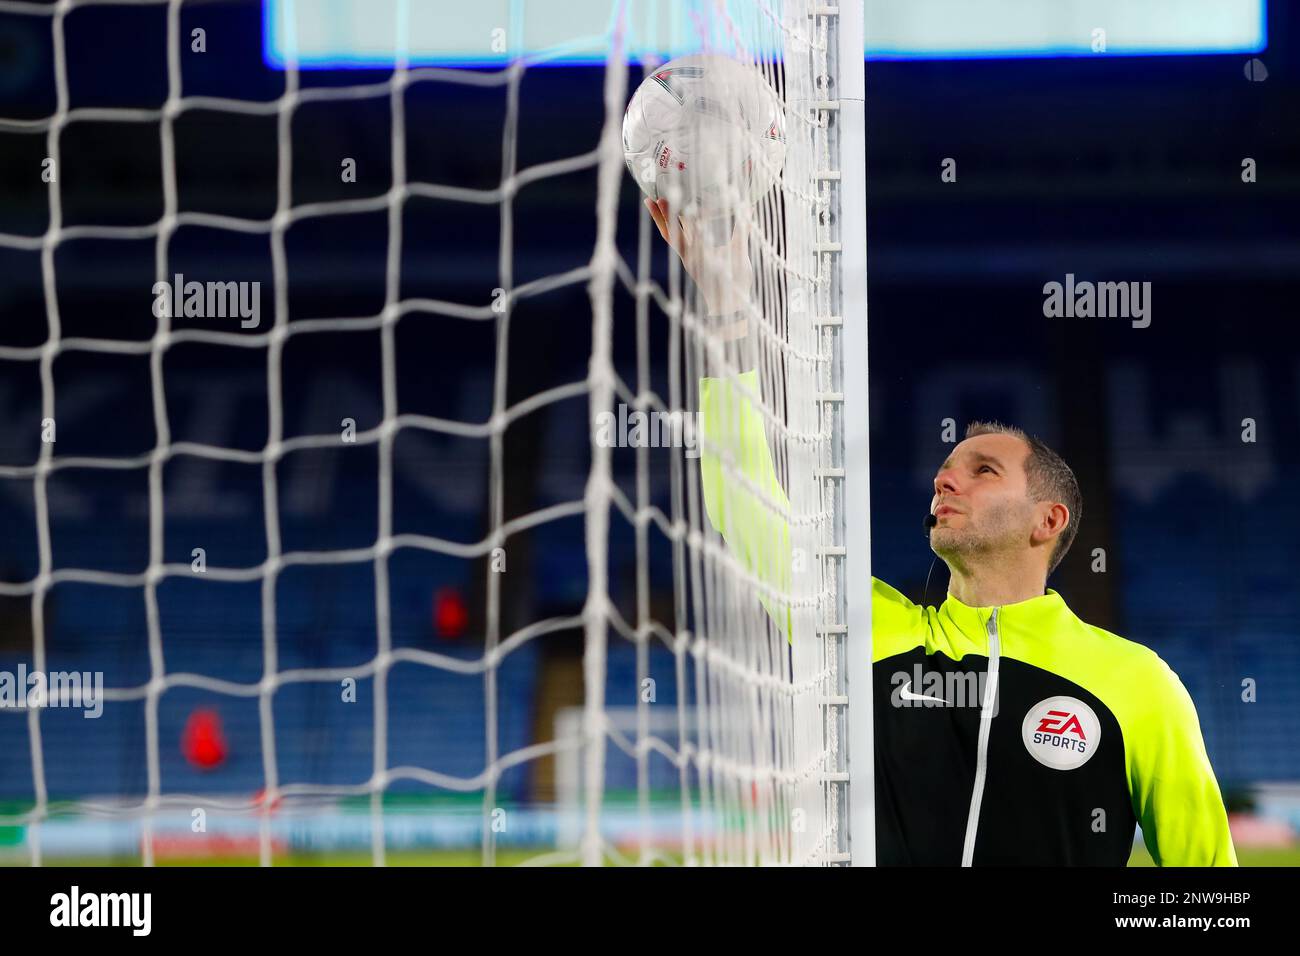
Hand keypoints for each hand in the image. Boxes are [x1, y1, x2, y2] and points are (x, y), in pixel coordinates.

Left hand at [644, 197, 753, 318]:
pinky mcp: (687, 261)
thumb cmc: (735, 284)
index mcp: (703, 256)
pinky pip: (674, 241)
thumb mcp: (740, 259)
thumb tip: (747, 207)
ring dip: (661, 219)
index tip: (683, 195)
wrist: (726, 308)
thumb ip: (742, 232)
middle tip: (657, 196)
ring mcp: (687, 259)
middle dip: (667, 214)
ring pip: (670, 236)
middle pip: (674, 232)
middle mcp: (691, 257)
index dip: (688, 214)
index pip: (692, 230)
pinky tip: (665, 217)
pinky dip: (668, 228)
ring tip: (651, 201)